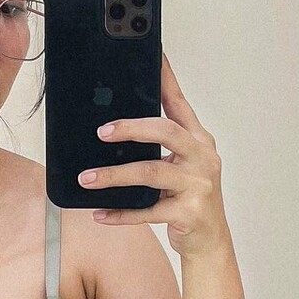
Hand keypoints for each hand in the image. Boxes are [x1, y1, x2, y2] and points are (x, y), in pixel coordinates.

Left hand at [78, 50, 229, 258]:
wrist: (211, 242)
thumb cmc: (190, 200)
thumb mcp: (180, 166)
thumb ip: (157, 147)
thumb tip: (112, 130)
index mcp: (198, 141)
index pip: (178, 102)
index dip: (165, 78)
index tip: (152, 56)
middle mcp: (202, 158)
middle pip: (166, 131)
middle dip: (131, 128)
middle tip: (101, 131)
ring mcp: (198, 185)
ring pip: (151, 172)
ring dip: (114, 175)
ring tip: (88, 178)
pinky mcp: (188, 213)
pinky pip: (147, 211)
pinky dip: (121, 213)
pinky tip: (99, 213)